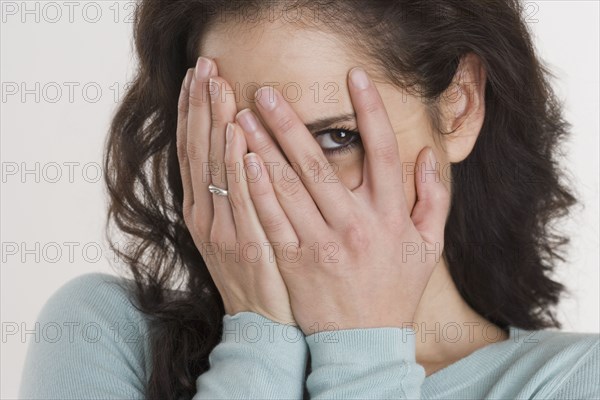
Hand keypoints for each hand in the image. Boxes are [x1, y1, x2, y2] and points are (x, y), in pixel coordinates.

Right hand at [176, 57, 294, 324]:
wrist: (262, 328)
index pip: (192, 151)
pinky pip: (244, 202)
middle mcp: (206, 218)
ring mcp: (223, 233)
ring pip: (217, 171)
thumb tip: (239, 149)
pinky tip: (243, 139)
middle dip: (202, 107)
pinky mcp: (248, 248)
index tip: (198, 76)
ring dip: (218, 127)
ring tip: (221, 87)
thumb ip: (231, 195)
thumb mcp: (233, 233)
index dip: (193, 112)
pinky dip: (241, 170)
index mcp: (201, 211)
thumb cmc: (254, 275)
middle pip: (200, 152)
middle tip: (206, 66)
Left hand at [235, 67, 450, 334]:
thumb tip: (427, 155)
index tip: (354, 76)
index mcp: (390, 217)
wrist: (364, 342)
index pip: (383, 152)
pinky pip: (273, 220)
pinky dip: (258, 189)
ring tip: (243, 116)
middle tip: (267, 91)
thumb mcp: (428, 246)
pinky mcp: (295, 262)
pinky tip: (244, 161)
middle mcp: (355, 227)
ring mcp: (322, 245)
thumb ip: (433, 199)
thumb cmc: (394, 289)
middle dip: (291, 124)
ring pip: (290, 188)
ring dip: (264, 148)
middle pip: (320, 165)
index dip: (370, 111)